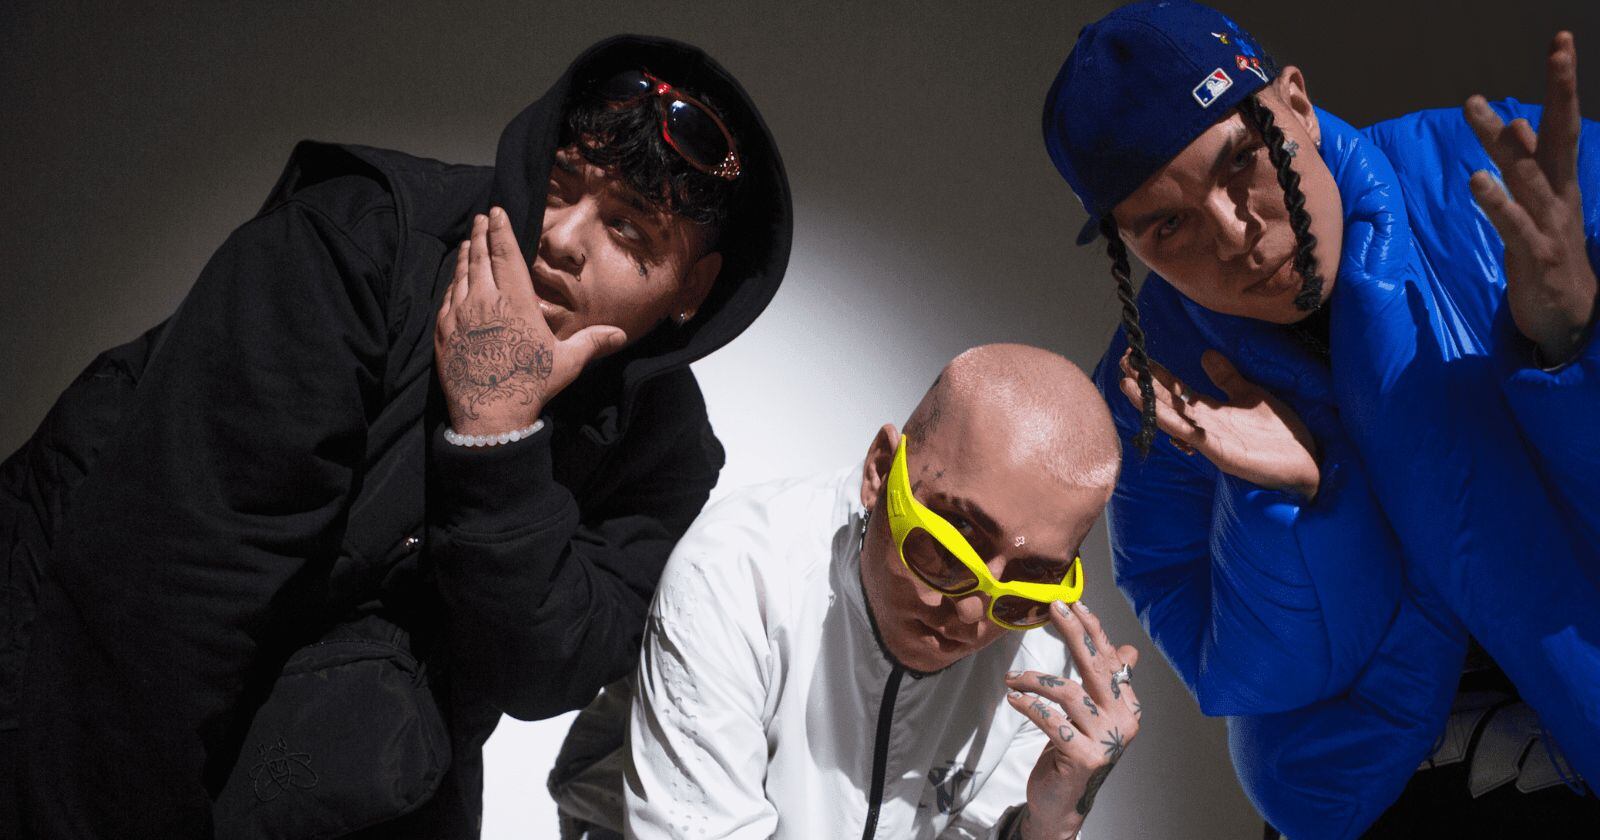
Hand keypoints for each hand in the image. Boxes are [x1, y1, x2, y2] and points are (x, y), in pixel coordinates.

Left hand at [434, 207, 625, 434]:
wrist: (489, 413)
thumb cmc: (531, 384)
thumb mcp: (567, 362)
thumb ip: (592, 342)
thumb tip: (621, 334)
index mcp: (516, 301)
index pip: (506, 255)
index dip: (502, 230)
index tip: (497, 212)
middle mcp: (485, 300)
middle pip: (480, 257)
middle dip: (482, 234)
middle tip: (481, 218)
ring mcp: (459, 314)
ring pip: (461, 275)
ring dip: (466, 255)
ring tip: (469, 242)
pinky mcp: (443, 331)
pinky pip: (446, 299)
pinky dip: (452, 284)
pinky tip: (454, 281)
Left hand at [1003, 601, 1140, 839]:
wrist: (1062, 802)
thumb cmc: (1073, 752)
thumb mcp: (1093, 715)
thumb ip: (1107, 684)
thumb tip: (1129, 649)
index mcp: (1128, 706)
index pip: (1111, 659)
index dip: (1093, 629)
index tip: (1072, 604)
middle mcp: (1124, 721)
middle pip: (1096, 667)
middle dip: (1074, 632)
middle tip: (1054, 608)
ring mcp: (1106, 740)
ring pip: (1068, 692)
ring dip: (1034, 680)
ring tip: (1012, 679)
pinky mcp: (1084, 756)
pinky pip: (1051, 720)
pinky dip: (1029, 706)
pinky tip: (1014, 700)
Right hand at [1119, 348, 1320, 498]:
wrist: (1306, 460)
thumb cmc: (1281, 433)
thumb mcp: (1250, 395)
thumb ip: (1226, 378)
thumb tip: (1206, 354)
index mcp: (1211, 411)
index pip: (1177, 389)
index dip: (1157, 373)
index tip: (1138, 356)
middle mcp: (1205, 425)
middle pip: (1167, 401)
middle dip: (1145, 382)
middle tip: (1124, 362)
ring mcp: (1209, 439)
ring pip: (1171, 418)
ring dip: (1148, 402)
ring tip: (1127, 384)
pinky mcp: (1219, 452)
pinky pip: (1192, 435)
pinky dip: (1173, 424)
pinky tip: (1158, 412)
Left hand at [1465, 32, 1597, 364]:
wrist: (1569, 316)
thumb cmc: (1547, 254)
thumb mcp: (1538, 203)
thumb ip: (1527, 164)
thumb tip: (1516, 121)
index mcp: (1559, 182)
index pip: (1560, 125)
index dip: (1561, 86)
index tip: (1560, 42)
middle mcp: (1560, 196)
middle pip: (1560, 137)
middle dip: (1560, 93)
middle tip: (1559, 50)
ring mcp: (1550, 225)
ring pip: (1530, 178)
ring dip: (1508, 146)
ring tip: (1483, 111)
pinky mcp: (1535, 257)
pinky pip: (1514, 226)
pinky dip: (1498, 203)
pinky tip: (1478, 181)